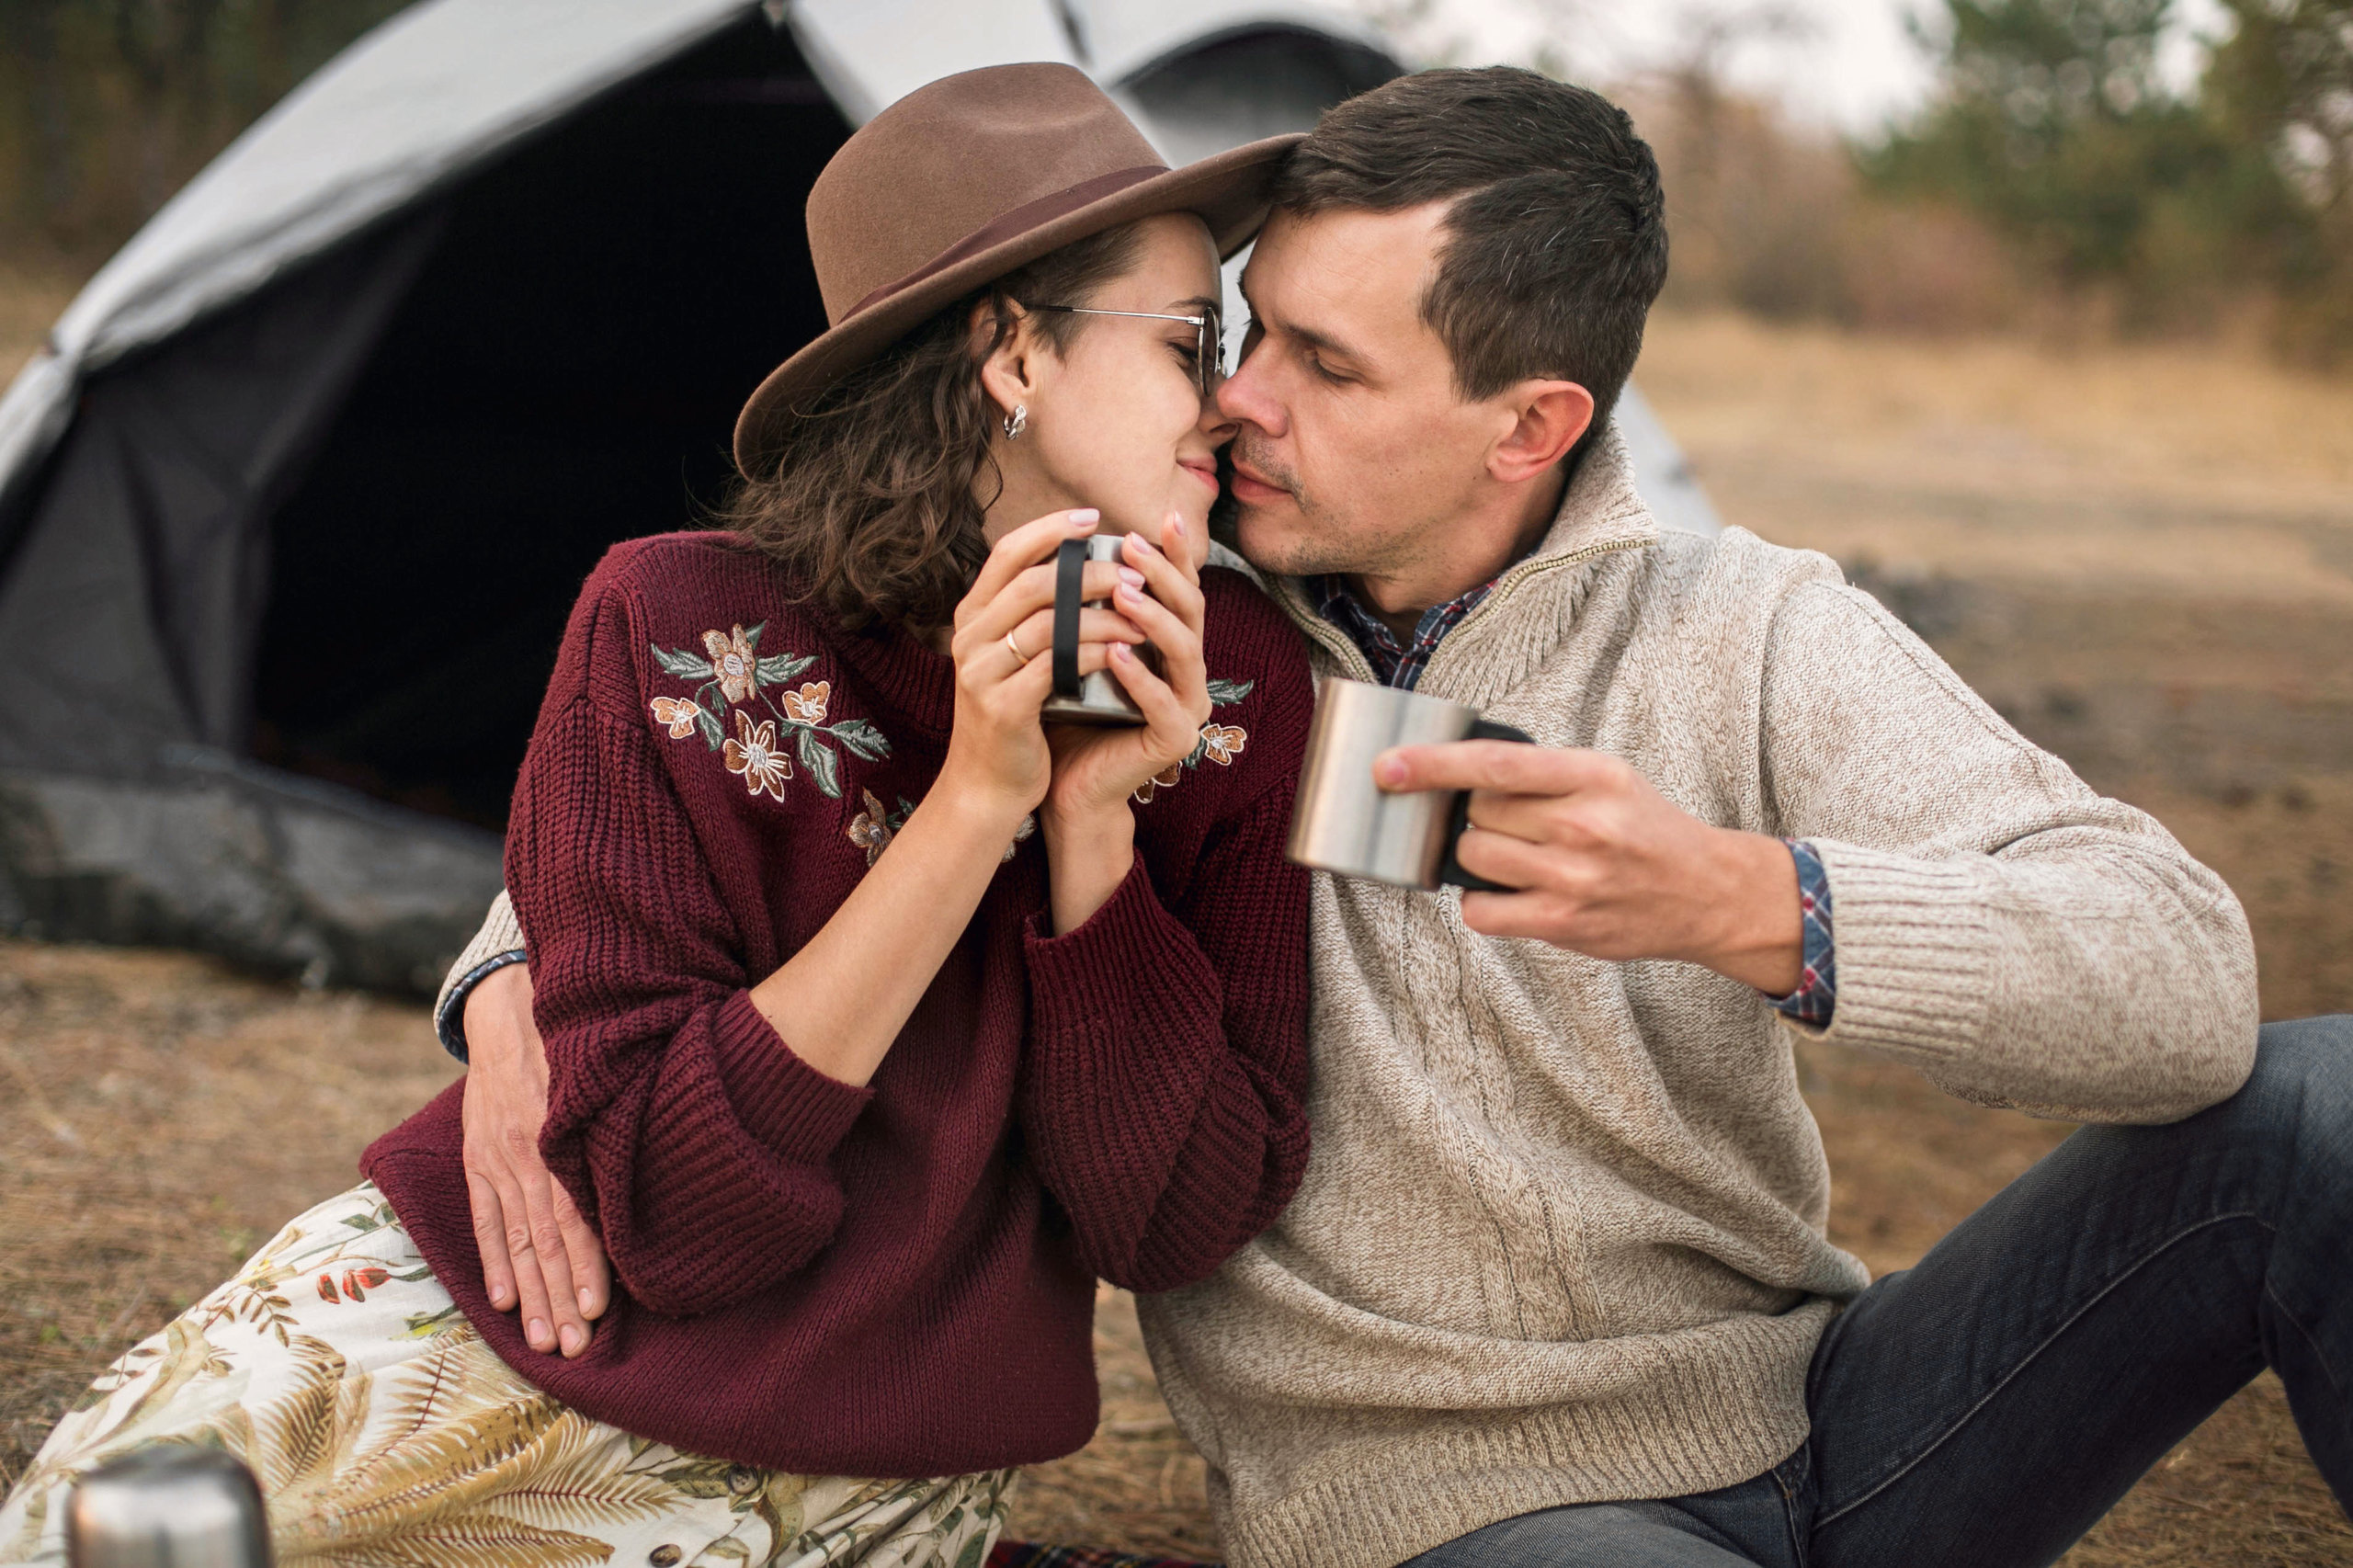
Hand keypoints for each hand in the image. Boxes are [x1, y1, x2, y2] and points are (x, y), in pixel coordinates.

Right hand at [460, 962, 609, 1355]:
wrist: (508, 1011)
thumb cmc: (577, 1049)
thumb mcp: (603, 1078)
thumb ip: (624, 1126)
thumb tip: (673, 1171)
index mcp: (563, 1136)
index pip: (577, 1215)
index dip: (588, 1264)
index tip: (599, 1310)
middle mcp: (528, 1154)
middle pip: (548, 1241)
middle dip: (560, 1298)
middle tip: (572, 1347)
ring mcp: (497, 1161)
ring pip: (517, 1240)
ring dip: (530, 1295)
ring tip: (541, 1340)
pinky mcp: (477, 1160)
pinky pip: (484, 1219)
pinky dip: (493, 1261)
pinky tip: (502, 1301)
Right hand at [944, 507, 1145, 817]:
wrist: (986, 786)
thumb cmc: (1013, 716)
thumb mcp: (1011, 657)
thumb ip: (1033, 615)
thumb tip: (1081, 566)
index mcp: (971, 616)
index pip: (1006, 553)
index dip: (1049, 529)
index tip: (1091, 517)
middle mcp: (969, 638)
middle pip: (1033, 583)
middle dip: (1090, 572)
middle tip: (1133, 573)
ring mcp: (981, 673)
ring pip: (1049, 623)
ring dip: (1102, 614)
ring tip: (1140, 613)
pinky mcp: (1004, 708)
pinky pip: (1057, 667)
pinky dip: (1095, 654)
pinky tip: (1123, 651)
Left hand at [1042, 511, 1213, 822]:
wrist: (1065, 782)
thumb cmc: (1069, 712)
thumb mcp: (1076, 648)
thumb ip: (1085, 607)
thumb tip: (1067, 541)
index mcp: (1169, 646)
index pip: (1180, 590)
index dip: (1176, 554)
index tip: (1163, 517)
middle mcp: (1188, 671)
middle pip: (1192, 610)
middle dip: (1165, 574)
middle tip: (1132, 547)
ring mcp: (1188, 706)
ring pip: (1186, 650)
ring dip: (1154, 617)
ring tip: (1122, 591)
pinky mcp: (1176, 739)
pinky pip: (1164, 702)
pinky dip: (1141, 676)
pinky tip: (1115, 653)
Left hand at [1373, 742, 1802, 993]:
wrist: (1705, 892)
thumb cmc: (1644, 829)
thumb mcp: (1606, 778)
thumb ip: (1541, 773)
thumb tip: (1454, 772)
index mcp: (1592, 775)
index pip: (1495, 765)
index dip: (1433, 764)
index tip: (1388, 766)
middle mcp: (1583, 825)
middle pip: (1478, 814)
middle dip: (1480, 817)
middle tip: (1514, 826)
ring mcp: (1573, 878)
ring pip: (1474, 859)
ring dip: (1478, 857)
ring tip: (1517, 858)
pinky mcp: (1564, 924)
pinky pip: (1482, 911)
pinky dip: (1481, 902)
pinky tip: (1510, 893)